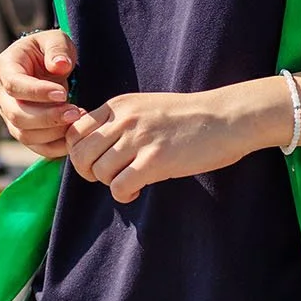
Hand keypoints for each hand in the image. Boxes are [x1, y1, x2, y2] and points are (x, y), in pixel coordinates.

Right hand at [0, 30, 81, 154]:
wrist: (48, 67)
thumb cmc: (50, 51)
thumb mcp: (56, 40)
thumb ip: (58, 48)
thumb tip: (59, 65)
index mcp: (5, 68)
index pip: (14, 85)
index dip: (37, 92)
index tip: (63, 93)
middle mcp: (2, 95)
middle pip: (16, 114)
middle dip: (48, 116)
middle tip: (75, 112)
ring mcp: (10, 115)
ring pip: (24, 134)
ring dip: (53, 132)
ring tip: (77, 120)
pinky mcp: (23, 131)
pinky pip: (35, 147)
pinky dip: (55, 147)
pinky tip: (74, 136)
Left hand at [65, 83, 280, 203]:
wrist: (226, 118)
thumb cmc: (189, 117)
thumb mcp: (147, 107)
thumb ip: (120, 121)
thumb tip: (95, 147)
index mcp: (119, 105)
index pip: (74, 131)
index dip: (80, 152)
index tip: (97, 161)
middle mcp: (124, 120)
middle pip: (80, 154)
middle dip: (88, 172)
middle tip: (108, 176)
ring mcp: (139, 139)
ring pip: (99, 172)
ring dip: (110, 184)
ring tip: (129, 182)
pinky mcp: (155, 161)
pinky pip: (119, 187)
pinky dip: (124, 195)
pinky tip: (137, 191)